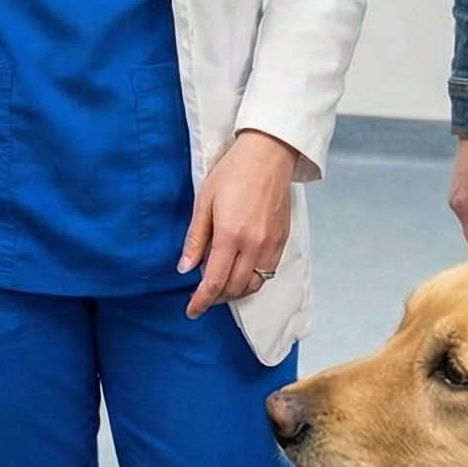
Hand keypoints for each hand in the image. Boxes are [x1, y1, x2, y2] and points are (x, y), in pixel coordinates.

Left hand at [180, 129, 297, 318]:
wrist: (268, 155)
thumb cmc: (233, 172)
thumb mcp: (204, 202)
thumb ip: (195, 239)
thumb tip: (184, 267)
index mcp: (231, 235)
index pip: (214, 281)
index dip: (201, 301)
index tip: (192, 311)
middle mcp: (254, 245)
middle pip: (235, 288)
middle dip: (216, 298)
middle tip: (202, 296)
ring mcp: (271, 244)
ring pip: (254, 284)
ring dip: (235, 292)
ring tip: (220, 286)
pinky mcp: (283, 240)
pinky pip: (268, 272)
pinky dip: (252, 280)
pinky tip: (241, 272)